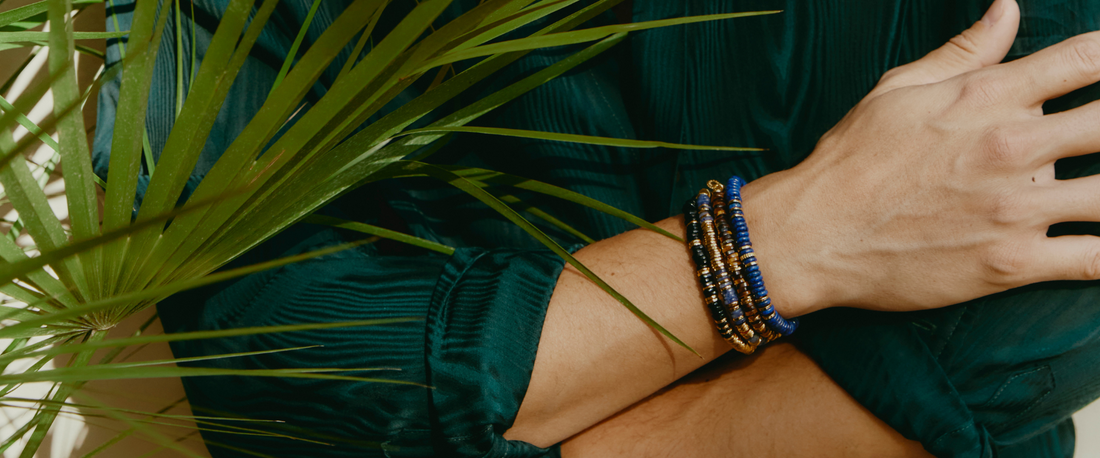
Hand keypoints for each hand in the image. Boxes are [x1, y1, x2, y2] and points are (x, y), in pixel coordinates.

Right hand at [746, 0, 1099, 315]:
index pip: (1086, 60)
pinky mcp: (1010, 264)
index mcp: (987, 97)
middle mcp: (1010, 147)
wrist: (813, 234)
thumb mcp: (899, 89)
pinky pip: (1092, 260)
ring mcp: (1014, 209)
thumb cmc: (850, 161)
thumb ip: (966, 51)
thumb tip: (1009, 9)